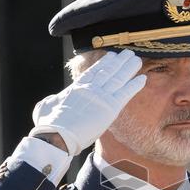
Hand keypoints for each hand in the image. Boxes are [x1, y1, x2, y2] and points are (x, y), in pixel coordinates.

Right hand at [29, 49, 145, 155]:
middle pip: (108, 71)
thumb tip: (54, 100)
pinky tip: (143, 78)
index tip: (111, 56)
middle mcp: (91, 89)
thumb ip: (52, 101)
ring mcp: (101, 97)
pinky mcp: (110, 108)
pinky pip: (126, 93)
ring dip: (129, 68)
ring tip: (136, 59)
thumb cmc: (48, 124)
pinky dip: (134, 85)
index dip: (104, 63)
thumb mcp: (46, 106)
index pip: (93, 72)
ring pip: (119, 78)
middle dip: (119, 61)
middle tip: (128, 53)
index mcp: (76, 87)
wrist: (57, 135)